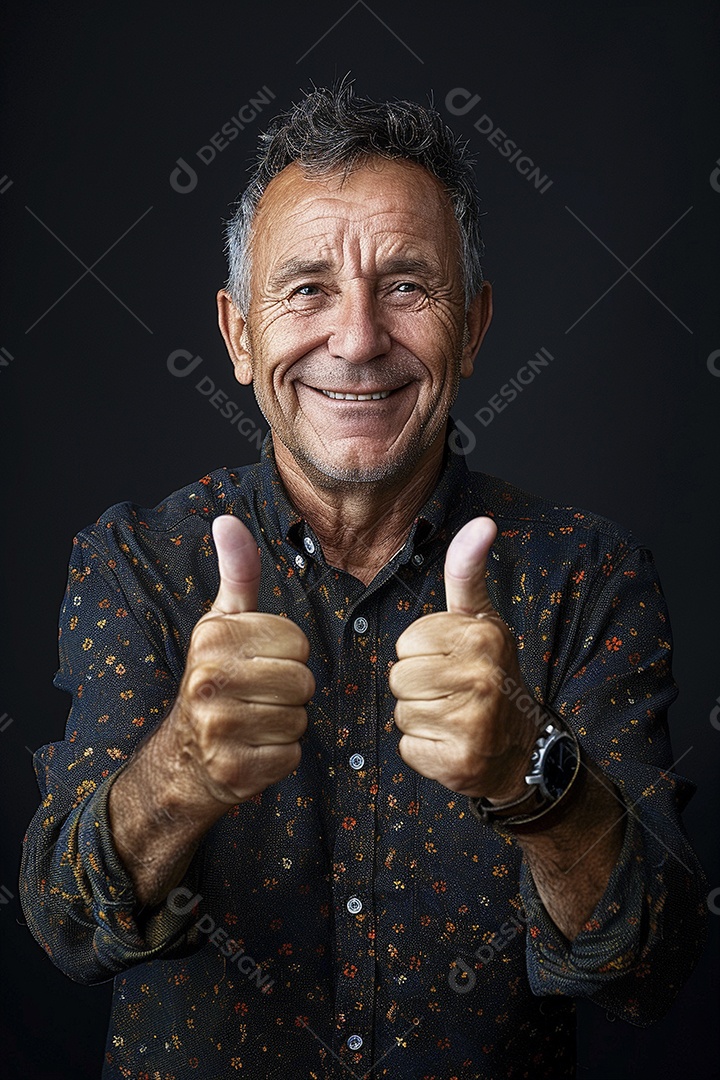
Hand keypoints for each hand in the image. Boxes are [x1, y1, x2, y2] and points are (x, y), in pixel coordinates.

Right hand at [167, 515, 314, 807]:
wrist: (182, 758)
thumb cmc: (215, 679)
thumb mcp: (222, 622)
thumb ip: (238, 573)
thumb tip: (226, 520)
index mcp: (212, 638)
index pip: (296, 640)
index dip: (286, 653)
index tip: (258, 662)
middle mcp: (208, 681)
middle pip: (302, 681)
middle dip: (290, 691)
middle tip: (259, 696)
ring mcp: (218, 730)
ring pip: (299, 719)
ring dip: (286, 724)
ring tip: (254, 722)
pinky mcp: (233, 772)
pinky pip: (291, 757)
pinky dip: (279, 757)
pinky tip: (252, 750)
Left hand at [389, 517, 536, 801]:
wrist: (522, 749)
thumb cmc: (490, 673)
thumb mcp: (481, 620)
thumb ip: (468, 572)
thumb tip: (483, 522)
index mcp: (483, 637)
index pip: (408, 641)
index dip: (423, 652)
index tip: (452, 660)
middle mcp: (483, 678)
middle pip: (399, 676)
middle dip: (417, 686)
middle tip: (451, 692)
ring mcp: (474, 723)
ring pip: (402, 712)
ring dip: (420, 718)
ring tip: (452, 716)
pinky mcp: (460, 762)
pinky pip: (409, 747)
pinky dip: (424, 749)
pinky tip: (452, 743)